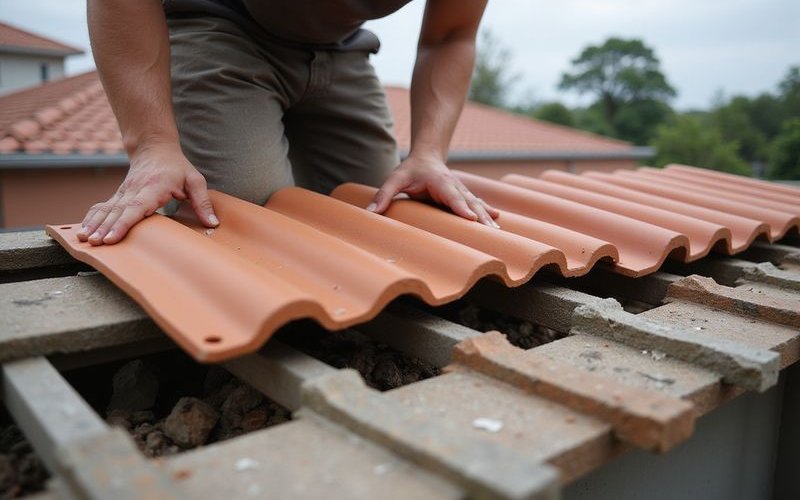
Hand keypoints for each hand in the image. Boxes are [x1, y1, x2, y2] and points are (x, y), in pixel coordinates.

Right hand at [77, 142, 217, 244]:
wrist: (155, 148)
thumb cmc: (177, 167)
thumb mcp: (195, 180)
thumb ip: (203, 202)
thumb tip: (213, 223)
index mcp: (153, 187)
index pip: (136, 207)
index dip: (124, 223)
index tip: (112, 237)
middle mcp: (134, 189)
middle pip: (117, 211)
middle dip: (105, 228)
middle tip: (94, 243)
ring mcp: (124, 192)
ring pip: (107, 209)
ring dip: (94, 224)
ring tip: (83, 239)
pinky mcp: (119, 195)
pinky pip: (103, 207)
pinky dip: (92, 218)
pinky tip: (82, 231)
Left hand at [368, 154, 499, 226]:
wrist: (426, 156)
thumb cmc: (411, 169)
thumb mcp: (395, 178)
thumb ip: (384, 194)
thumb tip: (370, 212)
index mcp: (440, 182)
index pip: (453, 196)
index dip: (462, 207)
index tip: (472, 219)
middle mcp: (454, 186)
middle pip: (470, 202)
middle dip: (481, 216)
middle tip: (491, 230)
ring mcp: (461, 190)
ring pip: (476, 204)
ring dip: (487, 216)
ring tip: (498, 230)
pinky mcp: (463, 196)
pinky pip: (476, 204)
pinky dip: (487, 212)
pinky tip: (498, 220)